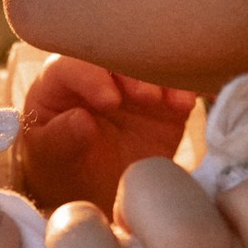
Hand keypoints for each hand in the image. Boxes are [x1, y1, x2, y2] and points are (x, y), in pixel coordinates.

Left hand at [14, 55, 197, 213]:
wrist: (96, 192)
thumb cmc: (63, 169)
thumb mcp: (52, 161)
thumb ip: (61, 140)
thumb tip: (82, 120)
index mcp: (61, 81)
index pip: (72, 64)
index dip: (91, 76)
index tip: (110, 101)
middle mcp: (99, 75)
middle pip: (117, 54)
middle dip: (135, 72)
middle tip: (147, 98)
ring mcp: (135, 86)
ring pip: (153, 64)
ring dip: (166, 78)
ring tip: (175, 103)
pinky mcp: (165, 103)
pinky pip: (181, 87)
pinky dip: (191, 89)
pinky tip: (195, 102)